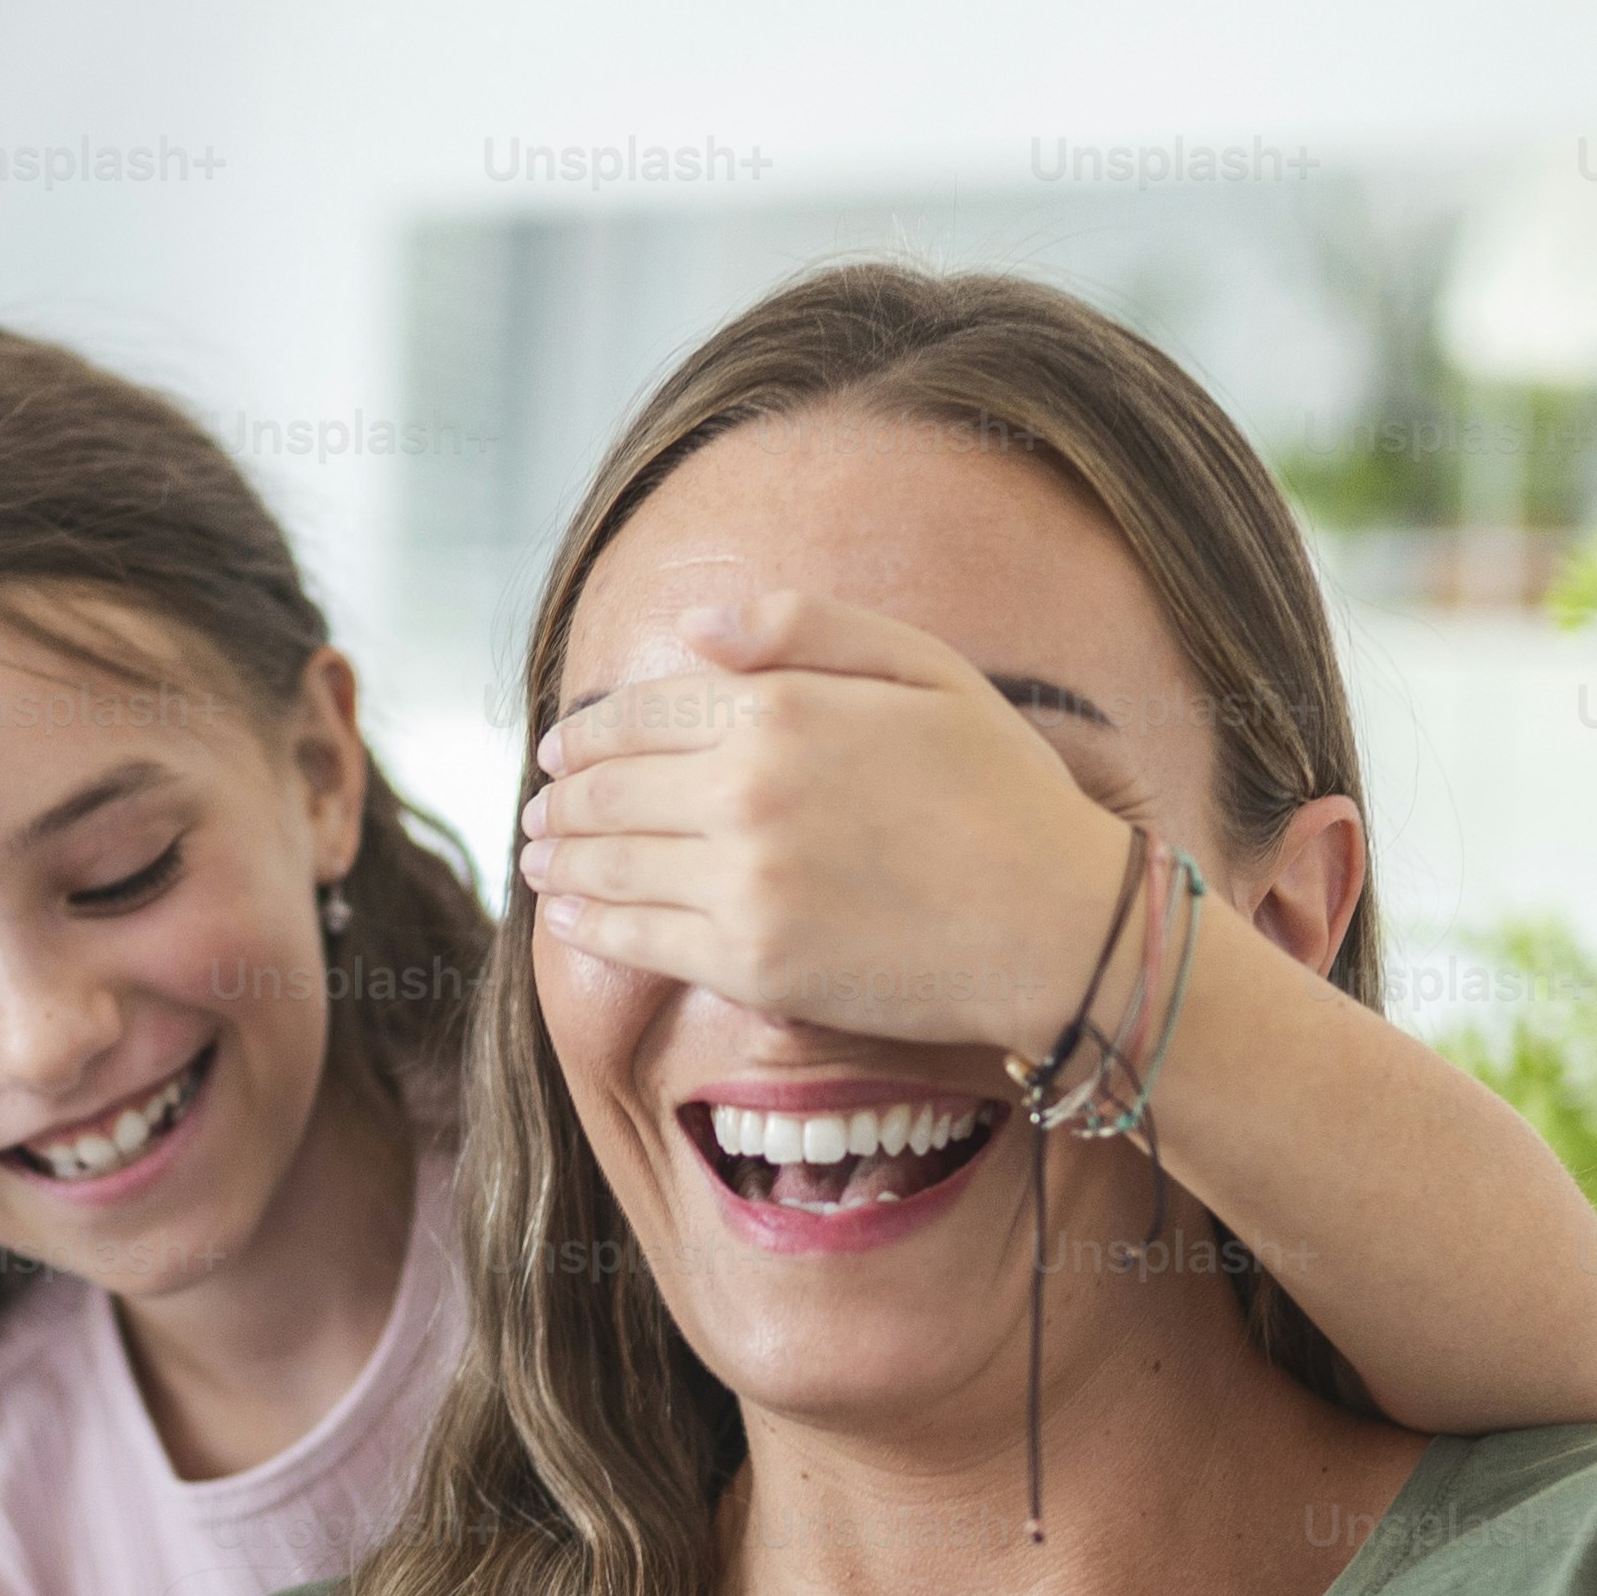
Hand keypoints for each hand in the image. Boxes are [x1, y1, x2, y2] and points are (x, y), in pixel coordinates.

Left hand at [519, 589, 1146, 1056]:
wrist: (1060, 925)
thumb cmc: (1003, 791)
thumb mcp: (926, 669)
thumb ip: (808, 631)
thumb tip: (698, 629)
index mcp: (780, 709)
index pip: (641, 715)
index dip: (589, 734)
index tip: (562, 750)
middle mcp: (746, 792)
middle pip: (608, 791)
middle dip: (559, 797)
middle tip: (537, 806)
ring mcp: (743, 885)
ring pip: (606, 866)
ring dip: (556, 858)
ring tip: (537, 856)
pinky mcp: (751, 966)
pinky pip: (636, 940)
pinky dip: (588, 923)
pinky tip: (572, 915)